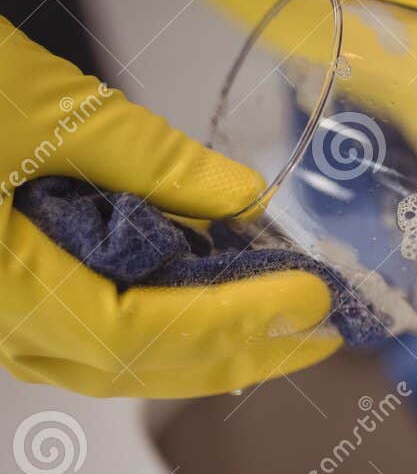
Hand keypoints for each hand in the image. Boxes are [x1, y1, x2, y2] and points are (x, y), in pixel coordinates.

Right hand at [0, 23, 337, 396]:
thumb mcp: (38, 107)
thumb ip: (147, 161)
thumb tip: (241, 200)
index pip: (135, 333)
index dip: (229, 325)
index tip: (307, 298)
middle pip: (129, 366)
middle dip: (235, 353)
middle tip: (321, 332)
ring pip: (104, 361)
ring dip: (200, 350)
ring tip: (281, 326)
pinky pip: (77, 333)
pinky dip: (153, 325)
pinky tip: (203, 300)